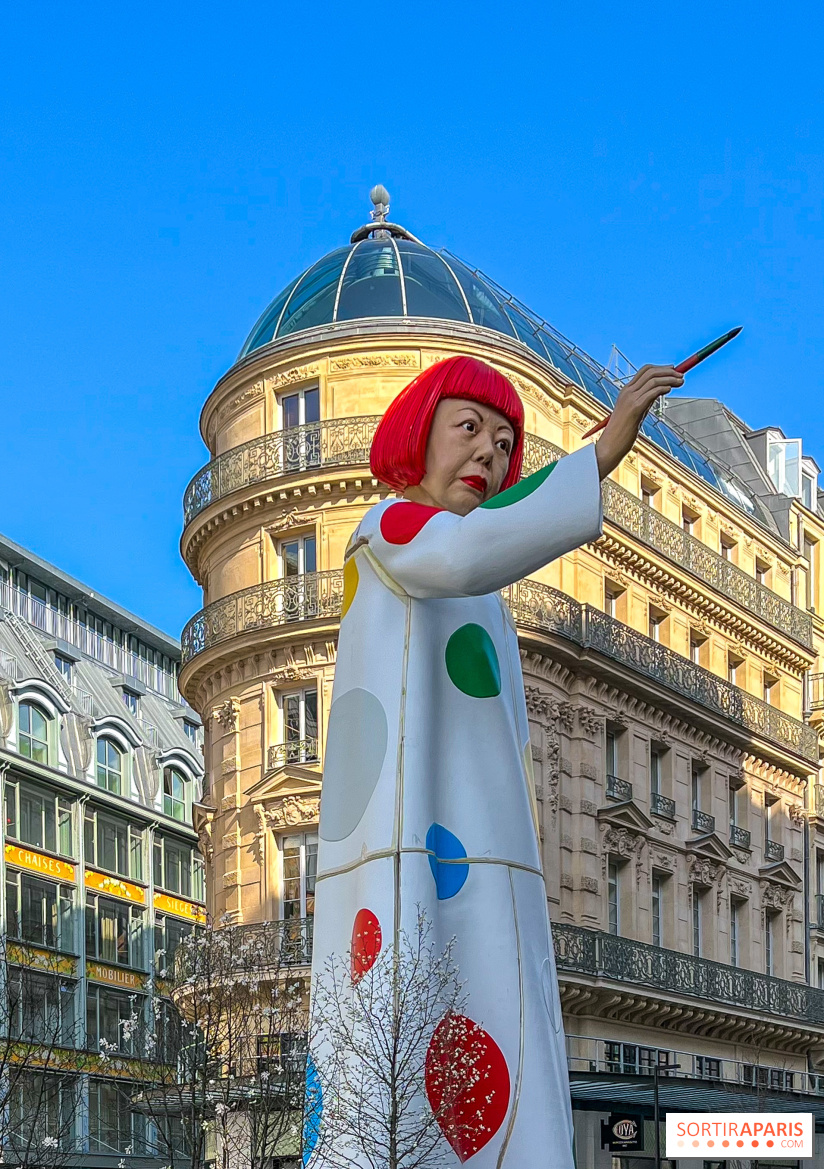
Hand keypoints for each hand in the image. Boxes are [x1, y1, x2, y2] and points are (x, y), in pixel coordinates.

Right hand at [594, 364, 683, 479]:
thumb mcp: (635, 412)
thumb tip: (658, 392)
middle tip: (681, 375)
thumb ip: (644, 400)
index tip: (673, 370)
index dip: (661, 368)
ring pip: (653, 380)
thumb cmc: (622, 432)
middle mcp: (627, 392)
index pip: (645, 370)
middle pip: (650, 372)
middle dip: (668, 371)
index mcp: (626, 391)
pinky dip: (663, 387)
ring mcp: (630, 399)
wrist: (610, 445)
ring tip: (681, 381)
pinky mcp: (635, 408)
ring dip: (670, 378)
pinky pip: (652, 392)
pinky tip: (670, 389)